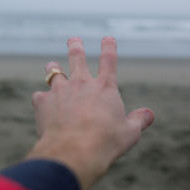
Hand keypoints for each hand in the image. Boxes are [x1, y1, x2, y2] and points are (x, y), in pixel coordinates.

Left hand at [26, 37, 153, 189]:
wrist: (73, 151)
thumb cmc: (105, 142)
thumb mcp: (129, 133)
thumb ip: (139, 120)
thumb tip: (149, 114)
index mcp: (104, 87)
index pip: (108, 60)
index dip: (109, 47)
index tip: (107, 38)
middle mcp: (81, 83)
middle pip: (77, 57)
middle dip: (75, 46)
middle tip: (73, 39)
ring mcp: (60, 90)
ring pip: (54, 72)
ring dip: (53, 67)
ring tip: (51, 65)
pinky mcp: (43, 102)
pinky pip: (40, 96)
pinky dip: (42, 99)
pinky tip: (41, 102)